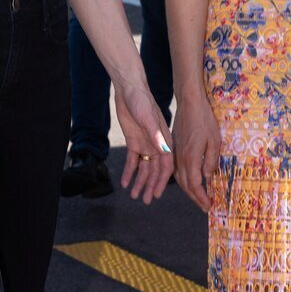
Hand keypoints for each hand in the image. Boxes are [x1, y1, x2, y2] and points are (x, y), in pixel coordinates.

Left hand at [113, 82, 173, 203]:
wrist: (129, 90)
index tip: (158, 194)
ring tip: (134, 196)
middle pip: (155, 170)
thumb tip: (164, 152)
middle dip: (150, 186)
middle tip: (146, 201)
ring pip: (144, 168)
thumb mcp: (149, 119)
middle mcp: (157, 146)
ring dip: (140, 182)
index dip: (162, 181)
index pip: (165, 166)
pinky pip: (132, 161)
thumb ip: (156, 136)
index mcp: (165, 141)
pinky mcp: (134, 142)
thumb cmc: (142, 102)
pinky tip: (125, 183)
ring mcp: (145, 145)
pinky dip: (129, 172)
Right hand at [171, 93, 219, 212]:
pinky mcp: (174, 148)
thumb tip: (208, 176)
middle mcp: (180, 158)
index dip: (201, 197)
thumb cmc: (205, 120)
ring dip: (188, 190)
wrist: (190, 104)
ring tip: (198, 197)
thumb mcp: (215, 141)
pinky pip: (176, 169)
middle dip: (195, 198)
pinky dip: (182, 179)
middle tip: (205, 206)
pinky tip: (189, 181)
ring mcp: (175, 153)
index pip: (194, 184)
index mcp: (190, 158)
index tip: (208, 206)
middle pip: (185, 185)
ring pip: (178, 178)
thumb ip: (211, 160)